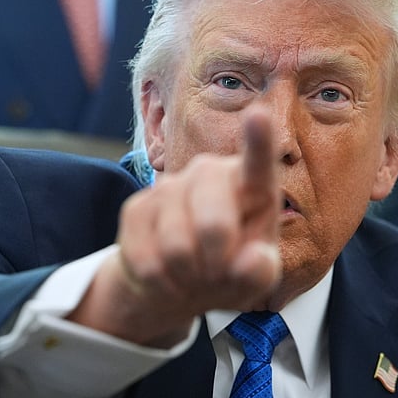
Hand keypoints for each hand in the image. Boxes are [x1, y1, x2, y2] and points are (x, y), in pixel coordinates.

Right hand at [69, 110, 281, 346]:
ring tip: (195, 274)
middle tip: (218, 273)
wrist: (181, 281)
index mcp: (251, 185)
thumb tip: (252, 259)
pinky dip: (162, 282)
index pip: (257, 161)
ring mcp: (169, 187)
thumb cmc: (231, 271)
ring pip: (177, 247)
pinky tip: (169, 276)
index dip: (259, 139)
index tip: (259, 115)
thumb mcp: (256, 279)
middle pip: (214, 225)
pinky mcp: (136, 208)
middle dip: (217, 263)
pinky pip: (147, 258)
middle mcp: (210, 174)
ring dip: (188, 276)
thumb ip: (261, 271)